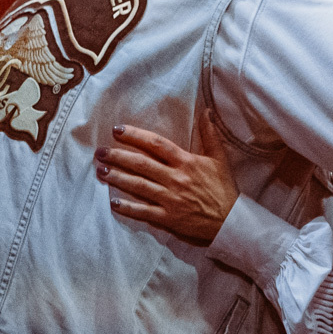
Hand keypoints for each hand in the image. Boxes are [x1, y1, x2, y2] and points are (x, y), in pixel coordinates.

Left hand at [96, 109, 238, 244]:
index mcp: (186, 162)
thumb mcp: (219, 159)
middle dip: (118, 156)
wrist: (232, 222)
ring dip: (118, 177)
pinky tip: (113, 202)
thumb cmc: (224, 190)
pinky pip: (144, 211)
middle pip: (141, 164)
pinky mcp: (169, 218)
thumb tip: (206, 111)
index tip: (118, 130)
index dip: (135, 136)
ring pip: (139, 185)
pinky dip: (128, 207)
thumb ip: (210, 134)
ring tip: (100, 171)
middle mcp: (176, 179)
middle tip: (100, 151)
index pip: (156, 144)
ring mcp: (171, 199)